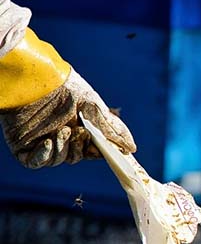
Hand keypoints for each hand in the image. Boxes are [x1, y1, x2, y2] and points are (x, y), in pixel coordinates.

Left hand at [0, 69, 135, 167]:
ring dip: (64, 148)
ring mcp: (42, 141)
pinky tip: (48, 142)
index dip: (98, 151)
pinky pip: (38, 162)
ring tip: (62, 130)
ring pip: (61, 159)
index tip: (104, 149)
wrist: (35, 80)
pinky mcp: (25, 146)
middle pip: (78, 156)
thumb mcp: (96, 108)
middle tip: (79, 131)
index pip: (92, 149)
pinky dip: (45, 155)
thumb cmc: (66, 89)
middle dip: (80, 147)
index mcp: (78, 126)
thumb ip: (114, 130)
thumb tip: (132, 149)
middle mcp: (61, 134)